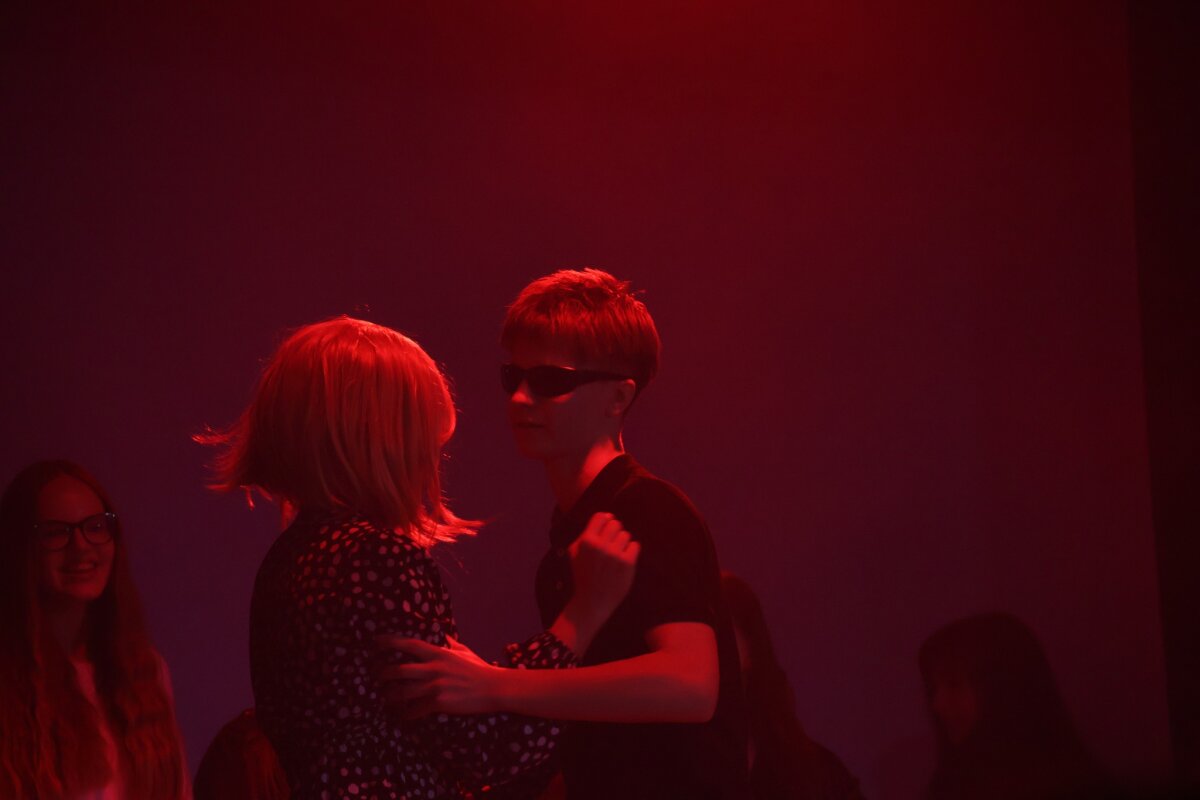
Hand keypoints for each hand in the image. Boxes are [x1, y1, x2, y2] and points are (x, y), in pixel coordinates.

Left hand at [375, 635, 501, 717]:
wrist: (494, 688)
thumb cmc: (480, 670)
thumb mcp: (465, 652)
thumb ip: (451, 644)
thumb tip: (445, 637)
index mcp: (438, 654)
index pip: (409, 644)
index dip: (390, 642)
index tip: (376, 642)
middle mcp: (433, 668)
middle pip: (398, 670)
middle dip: (382, 673)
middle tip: (375, 676)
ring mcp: (435, 686)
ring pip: (402, 691)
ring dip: (390, 696)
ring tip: (385, 697)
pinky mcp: (438, 702)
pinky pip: (414, 709)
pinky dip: (406, 713)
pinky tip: (403, 714)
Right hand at [565, 512, 639, 629]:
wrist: (593, 601)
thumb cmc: (583, 575)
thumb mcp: (575, 553)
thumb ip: (587, 532)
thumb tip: (607, 516)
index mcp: (586, 541)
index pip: (601, 516)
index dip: (605, 521)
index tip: (606, 529)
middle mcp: (601, 545)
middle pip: (616, 524)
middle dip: (614, 533)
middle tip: (610, 545)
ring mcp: (615, 554)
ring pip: (626, 535)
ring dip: (622, 543)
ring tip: (615, 556)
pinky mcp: (627, 563)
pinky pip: (635, 545)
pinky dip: (631, 551)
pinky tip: (623, 561)